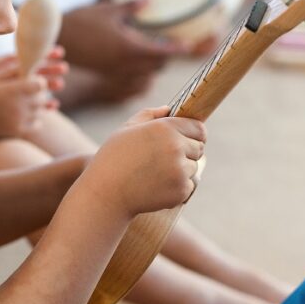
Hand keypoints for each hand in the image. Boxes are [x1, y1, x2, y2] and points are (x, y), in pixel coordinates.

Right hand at [0, 56, 58, 142]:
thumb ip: (11, 71)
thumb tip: (27, 61)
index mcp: (12, 90)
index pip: (40, 84)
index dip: (39, 80)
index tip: (32, 80)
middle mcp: (19, 105)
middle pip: (42, 96)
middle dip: (39, 93)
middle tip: (27, 92)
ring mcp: (20, 119)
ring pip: (41, 110)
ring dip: (36, 105)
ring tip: (22, 103)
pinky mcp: (19, 131)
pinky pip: (38, 123)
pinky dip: (34, 118)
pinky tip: (24, 114)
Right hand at [59, 0, 185, 77]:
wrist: (58, 39)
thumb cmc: (83, 21)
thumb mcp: (109, 9)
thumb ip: (132, 6)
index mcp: (129, 47)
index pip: (162, 52)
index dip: (178, 49)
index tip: (189, 45)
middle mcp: (125, 63)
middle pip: (157, 65)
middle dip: (166, 56)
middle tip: (171, 43)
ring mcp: (116, 71)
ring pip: (146, 73)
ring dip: (154, 63)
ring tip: (155, 49)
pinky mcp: (108, 74)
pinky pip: (133, 76)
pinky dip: (140, 68)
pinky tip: (136, 56)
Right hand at [82, 106, 205, 218]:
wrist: (105, 194)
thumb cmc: (112, 159)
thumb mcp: (126, 129)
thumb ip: (149, 115)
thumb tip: (169, 109)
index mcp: (165, 128)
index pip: (199, 128)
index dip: (194, 134)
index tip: (188, 139)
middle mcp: (176, 146)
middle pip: (199, 148)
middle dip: (187, 153)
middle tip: (165, 160)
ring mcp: (180, 169)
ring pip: (194, 168)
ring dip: (182, 171)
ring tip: (157, 174)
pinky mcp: (181, 190)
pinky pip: (189, 186)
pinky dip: (178, 188)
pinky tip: (158, 187)